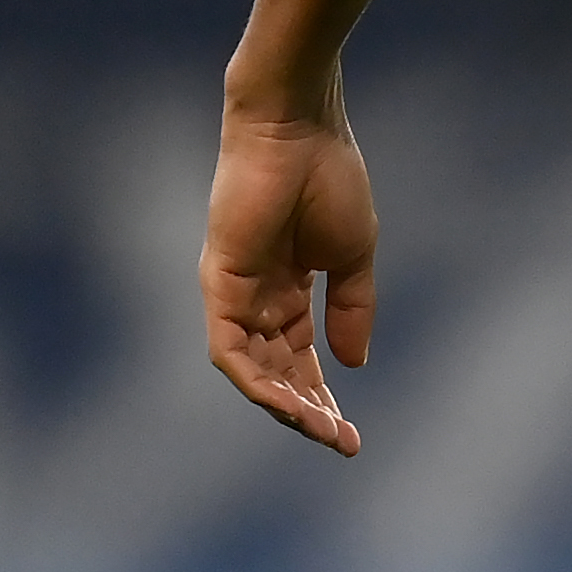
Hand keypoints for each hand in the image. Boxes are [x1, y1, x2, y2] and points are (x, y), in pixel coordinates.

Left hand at [203, 98, 379, 456]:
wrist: (299, 130)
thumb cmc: (329, 177)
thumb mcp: (352, 255)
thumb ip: (352, 308)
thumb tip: (352, 364)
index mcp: (288, 290)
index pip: (300, 358)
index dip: (324, 396)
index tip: (351, 435)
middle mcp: (256, 299)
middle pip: (277, 371)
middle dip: (308, 410)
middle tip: (341, 441)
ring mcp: (234, 294)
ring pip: (252, 370)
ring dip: (285, 403)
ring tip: (322, 428)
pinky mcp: (218, 285)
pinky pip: (230, 349)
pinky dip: (256, 378)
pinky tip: (288, 400)